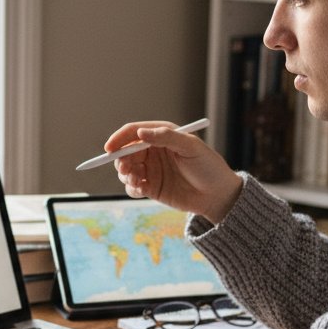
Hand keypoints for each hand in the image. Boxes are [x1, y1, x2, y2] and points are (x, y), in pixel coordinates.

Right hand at [105, 120, 242, 222]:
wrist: (217, 195)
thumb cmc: (208, 167)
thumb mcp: (190, 147)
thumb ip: (166, 137)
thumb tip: (140, 133)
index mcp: (161, 135)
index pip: (133, 132)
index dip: (119, 139)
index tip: (110, 149)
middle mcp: (153, 151)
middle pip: (125, 152)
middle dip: (121, 160)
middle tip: (126, 169)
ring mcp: (151, 169)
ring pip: (126, 170)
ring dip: (125, 174)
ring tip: (137, 180)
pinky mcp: (151, 187)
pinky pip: (132, 187)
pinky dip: (132, 188)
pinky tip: (142, 189)